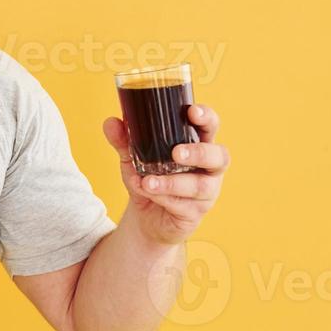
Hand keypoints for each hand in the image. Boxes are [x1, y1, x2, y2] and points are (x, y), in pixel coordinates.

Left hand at [102, 104, 228, 246]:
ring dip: (173, 183)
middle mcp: (208, 168)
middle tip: (177, 153)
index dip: (206, 118)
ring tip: (148, 181)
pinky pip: (183, 205)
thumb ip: (124, 140)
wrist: (145, 218)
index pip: (210, 127)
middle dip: (200, 153)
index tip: (192, 112)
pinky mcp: (194, 213)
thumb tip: (111, 122)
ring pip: (200, 185)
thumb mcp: (132, 158)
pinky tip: (147, 192)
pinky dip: (163, 197)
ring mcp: (205, 193)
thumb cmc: (148, 180)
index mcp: (197, 146)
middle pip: (219, 157)